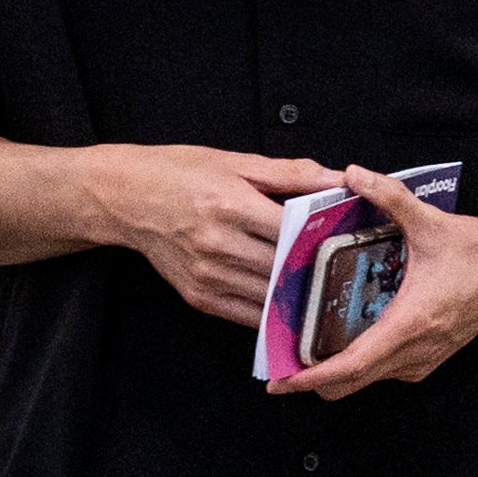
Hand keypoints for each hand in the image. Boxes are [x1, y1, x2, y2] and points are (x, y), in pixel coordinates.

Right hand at [85, 143, 345, 323]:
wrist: (127, 198)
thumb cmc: (180, 172)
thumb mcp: (236, 161)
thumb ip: (290, 173)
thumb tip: (339, 178)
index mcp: (231, 206)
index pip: (292, 230)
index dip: (324, 237)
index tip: (350, 238)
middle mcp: (219, 245)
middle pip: (284, 268)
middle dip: (318, 270)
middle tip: (350, 270)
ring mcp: (208, 276)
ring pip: (270, 297)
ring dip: (301, 298)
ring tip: (330, 292)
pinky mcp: (199, 297)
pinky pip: (247, 316)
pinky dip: (273, 315)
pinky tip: (294, 309)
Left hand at [274, 163, 477, 399]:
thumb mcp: (431, 221)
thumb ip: (389, 196)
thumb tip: (351, 174)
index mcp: (411, 322)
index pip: (353, 365)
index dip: (313, 378)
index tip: (284, 380)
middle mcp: (416, 350)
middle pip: (353, 384)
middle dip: (314, 382)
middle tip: (280, 367)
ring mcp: (424, 358)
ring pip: (369, 380)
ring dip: (336, 374)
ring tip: (304, 353)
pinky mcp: (430, 356)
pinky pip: (386, 371)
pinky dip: (359, 367)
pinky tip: (343, 342)